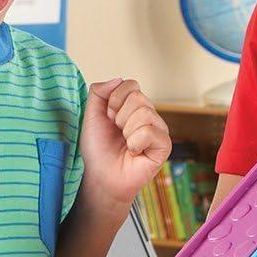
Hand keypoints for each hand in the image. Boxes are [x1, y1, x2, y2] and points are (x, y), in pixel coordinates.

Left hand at [78, 79, 170, 210]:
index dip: (114, 100)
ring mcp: (158, 130)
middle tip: (118, 134)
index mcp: (133, 106)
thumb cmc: (98, 149)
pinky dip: (136, 143)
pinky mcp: (164, 146)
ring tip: (126, 144)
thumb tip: (118, 79)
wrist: (100, 177)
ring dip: (127, 132)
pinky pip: (150, 132)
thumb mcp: (91, 116)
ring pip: (145, 113)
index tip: (109, 118)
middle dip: (120, 117)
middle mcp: (149, 115)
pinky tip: (134, 153)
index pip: (131, 85)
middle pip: (138, 98)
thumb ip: (99, 92)